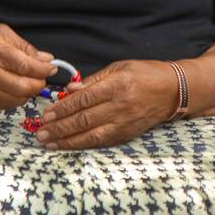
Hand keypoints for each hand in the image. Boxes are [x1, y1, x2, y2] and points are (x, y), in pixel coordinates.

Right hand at [0, 23, 53, 109]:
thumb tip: (47, 60)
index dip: (43, 69)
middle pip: (23, 86)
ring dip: (29, 92)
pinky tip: (16, 87)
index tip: (52, 67)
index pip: (25, 66)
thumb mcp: (2, 32)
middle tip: (42, 76)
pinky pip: (8, 104)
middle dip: (39, 83)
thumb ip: (26, 47)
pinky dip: (18, 98)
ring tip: (29, 81)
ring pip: (17, 98)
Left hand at [35, 59, 179, 149]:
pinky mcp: (127, 134)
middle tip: (40, 132)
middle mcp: (120, 106)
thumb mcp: (119, 68)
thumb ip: (93, 81)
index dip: (63, 109)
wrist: (174, 92)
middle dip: (59, 127)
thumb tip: (69, 91)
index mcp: (117, 85)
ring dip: (67, 141)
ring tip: (48, 143)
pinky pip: (102, 142)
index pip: (84, 100)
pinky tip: (68, 146)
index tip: (46, 114)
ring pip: (91, 135)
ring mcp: (124, 123)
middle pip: (84, 120)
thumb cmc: (145, 75)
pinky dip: (83, 145)